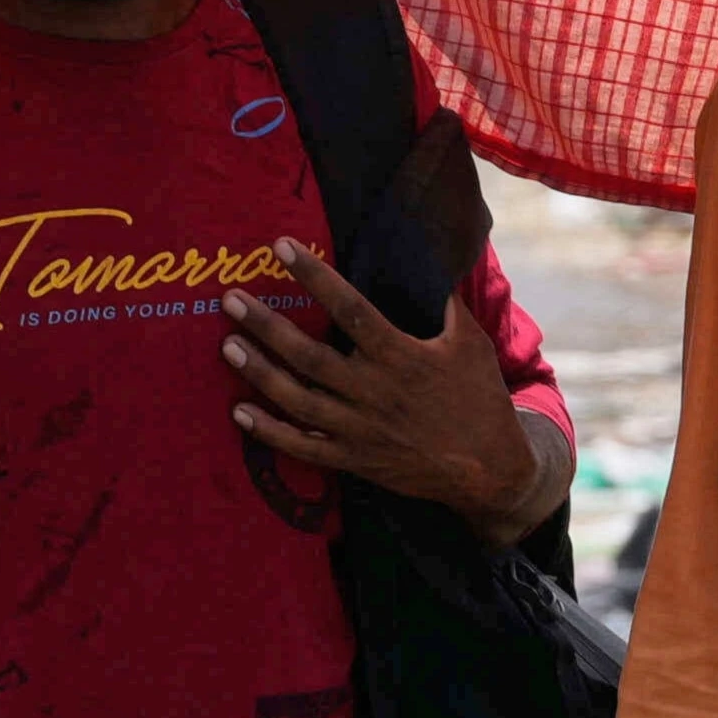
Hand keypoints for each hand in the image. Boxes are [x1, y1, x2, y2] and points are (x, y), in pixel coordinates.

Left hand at [226, 240, 544, 517]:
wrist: (489, 470)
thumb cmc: (480, 398)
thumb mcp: (471, 343)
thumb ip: (447, 305)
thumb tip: (436, 263)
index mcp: (401, 356)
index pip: (350, 308)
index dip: (314, 276)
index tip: (281, 248)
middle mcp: (374, 391)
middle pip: (309, 355)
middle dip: (266, 326)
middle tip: (230, 299)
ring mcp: (360, 429)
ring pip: (297, 400)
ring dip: (259, 373)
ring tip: (228, 345)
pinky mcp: (353, 459)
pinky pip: (302, 447)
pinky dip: (268, 432)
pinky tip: (238, 411)